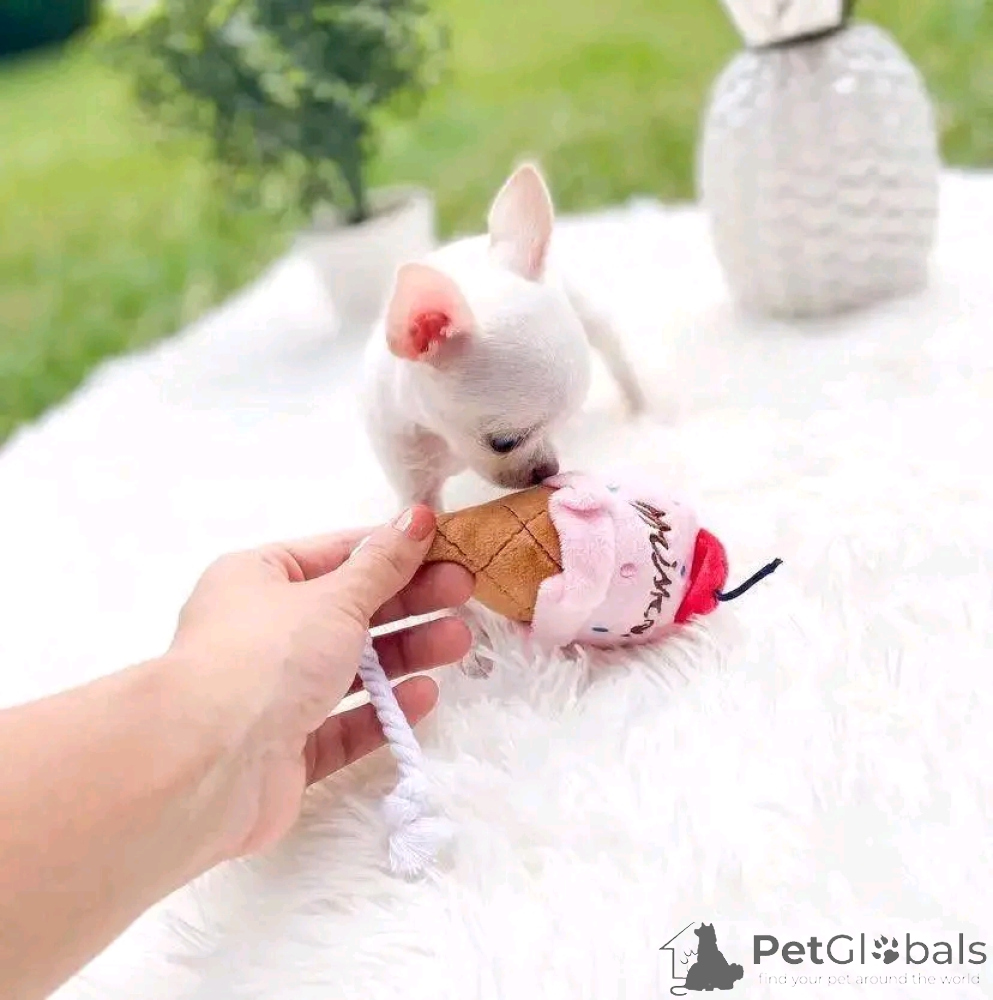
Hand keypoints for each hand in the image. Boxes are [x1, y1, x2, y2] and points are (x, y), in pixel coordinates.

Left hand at [165, 505, 473, 861]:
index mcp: (257, 579)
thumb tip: (416, 517)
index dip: (392, 552)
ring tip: (458, 643)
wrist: (206, 764)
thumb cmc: (268, 655)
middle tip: (466, 592)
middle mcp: (261, 633)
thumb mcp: (333, 598)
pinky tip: (423, 697)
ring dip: (404, 653)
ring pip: (350, 668)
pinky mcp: (285, 751)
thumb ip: (382, 565)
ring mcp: (272, 695)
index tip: (446, 548)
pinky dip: (382, 710)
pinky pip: (343, 724)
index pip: (335, 556)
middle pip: (348, 611)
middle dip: (408, 602)